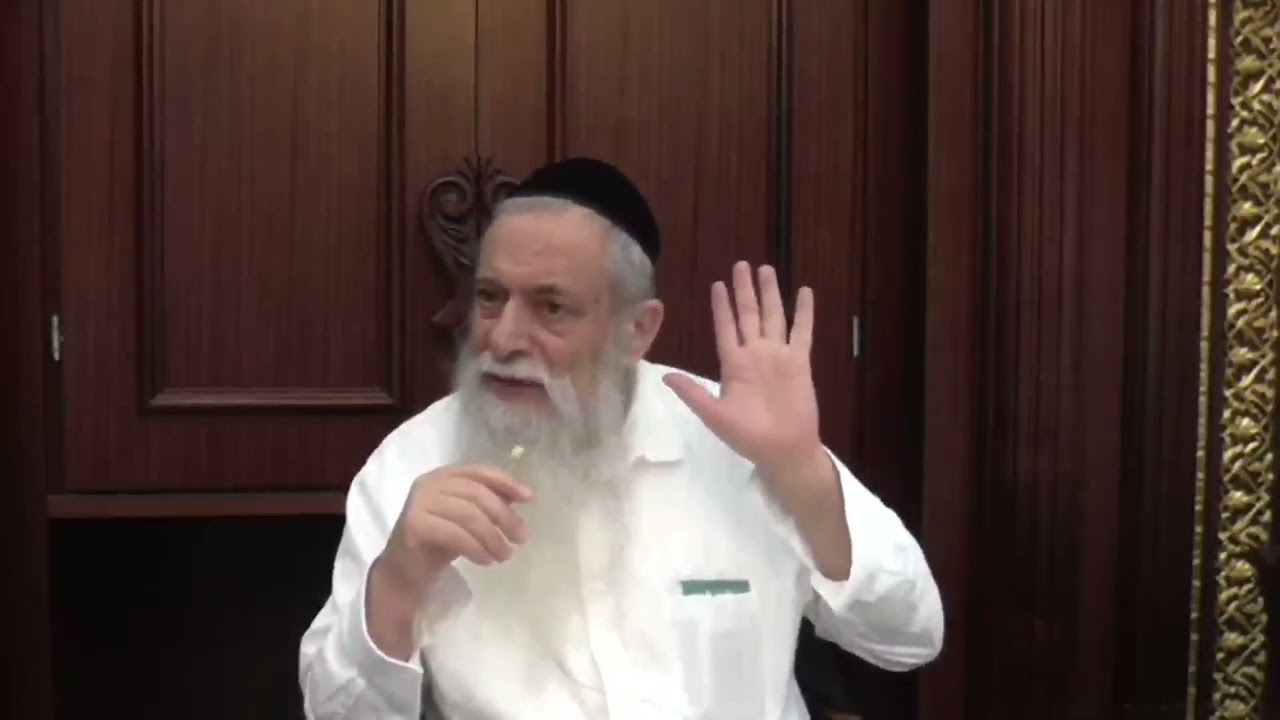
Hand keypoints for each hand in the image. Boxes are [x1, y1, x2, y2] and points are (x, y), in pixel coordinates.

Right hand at [377, 464, 533, 591]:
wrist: (405, 573)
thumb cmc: (440, 543)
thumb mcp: (468, 519)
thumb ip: (488, 503)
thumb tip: (523, 495)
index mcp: (443, 476)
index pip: (479, 471)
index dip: (506, 482)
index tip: (529, 498)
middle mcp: (428, 484)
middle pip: (477, 493)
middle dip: (504, 516)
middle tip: (521, 538)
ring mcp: (418, 503)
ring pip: (468, 515)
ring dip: (493, 537)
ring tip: (505, 555)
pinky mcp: (414, 526)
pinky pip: (455, 534)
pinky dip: (476, 548)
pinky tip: (487, 561)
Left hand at [663, 261, 821, 474]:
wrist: (783, 450)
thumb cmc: (747, 436)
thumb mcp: (714, 415)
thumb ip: (692, 392)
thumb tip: (663, 377)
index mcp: (733, 365)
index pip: (725, 328)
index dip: (721, 306)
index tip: (716, 284)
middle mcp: (755, 355)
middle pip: (748, 314)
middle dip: (743, 290)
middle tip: (740, 264)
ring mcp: (777, 356)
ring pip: (773, 316)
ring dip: (769, 293)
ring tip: (766, 269)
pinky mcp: (799, 362)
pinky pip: (802, 332)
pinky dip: (804, 312)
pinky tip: (804, 292)